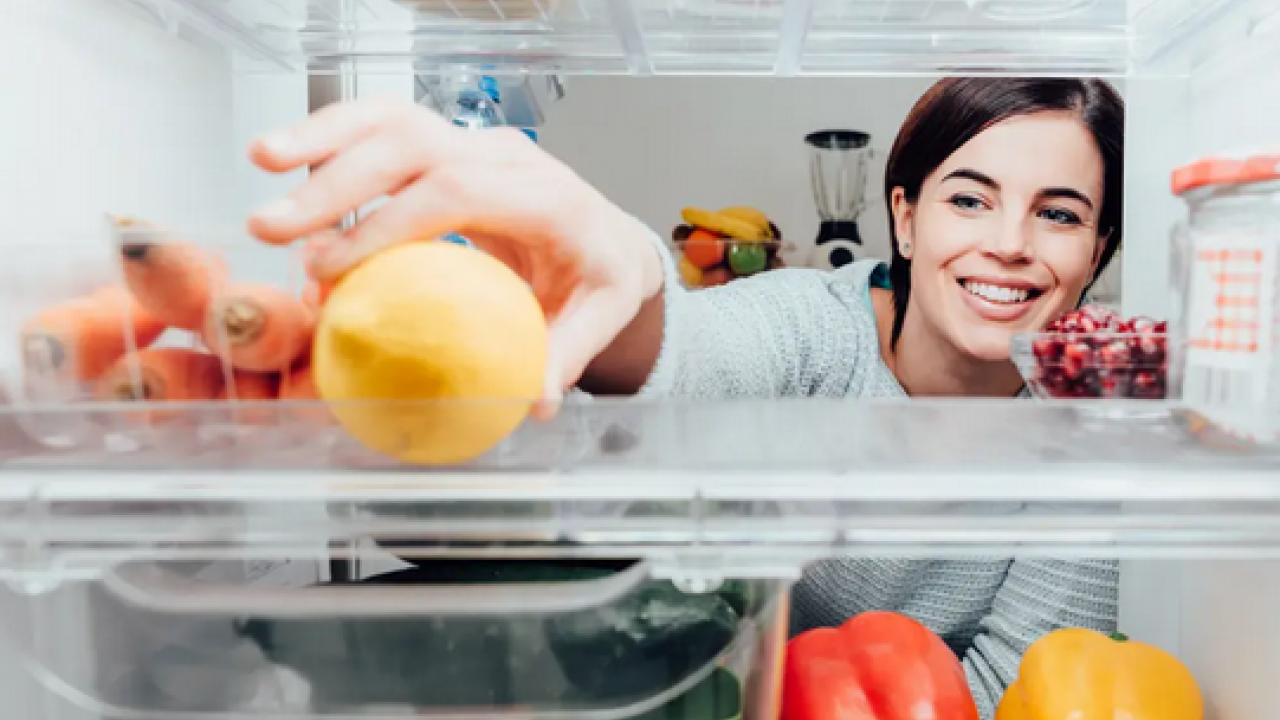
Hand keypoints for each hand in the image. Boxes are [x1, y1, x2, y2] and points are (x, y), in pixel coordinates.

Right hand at [245, 97, 663, 410]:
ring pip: (393, 119)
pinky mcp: (449, 146)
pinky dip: (334, 136)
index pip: (458, 191)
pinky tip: (285, 158)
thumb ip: (566, 354)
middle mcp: (508, 157)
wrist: (608, 237)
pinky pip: (387, 128)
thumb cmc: (600, 278)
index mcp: (547, 197)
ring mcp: (475, 144)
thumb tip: (534, 401)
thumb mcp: (600, 316)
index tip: (332, 266)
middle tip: (273, 228)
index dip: (389, 223)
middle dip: (337, 181)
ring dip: (323, 137)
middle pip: (414, 145)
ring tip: (261, 160)